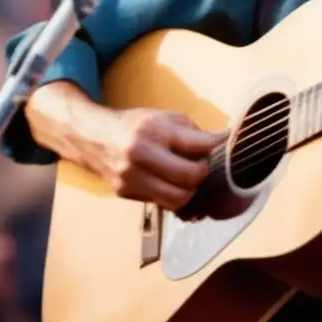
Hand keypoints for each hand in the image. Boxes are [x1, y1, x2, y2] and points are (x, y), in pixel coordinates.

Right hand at [100, 109, 226, 209]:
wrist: (95, 137)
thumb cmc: (136, 125)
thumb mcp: (164, 118)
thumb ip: (193, 131)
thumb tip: (222, 141)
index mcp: (154, 131)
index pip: (197, 144)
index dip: (217, 145)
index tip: (226, 142)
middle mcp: (141, 155)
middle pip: (190, 177)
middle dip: (202, 173)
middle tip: (200, 165)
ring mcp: (132, 178)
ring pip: (177, 199)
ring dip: (189, 190)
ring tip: (186, 178)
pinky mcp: (126, 194)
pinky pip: (161, 203)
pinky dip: (172, 196)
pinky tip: (170, 184)